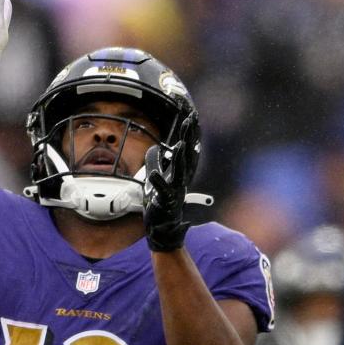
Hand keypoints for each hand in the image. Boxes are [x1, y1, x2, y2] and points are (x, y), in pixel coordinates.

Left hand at [143, 112, 199, 251]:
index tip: (191, 115)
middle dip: (189, 138)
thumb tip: (155, 147)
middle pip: (187, 155)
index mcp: (180, 172)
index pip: (187, 148)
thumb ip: (155, 162)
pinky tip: (152, 176)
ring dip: (179, 159)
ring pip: (180, 172)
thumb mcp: (155, 178)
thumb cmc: (161, 202)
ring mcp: (175, 191)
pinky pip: (162, 192)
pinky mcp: (165, 203)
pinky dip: (158, 183)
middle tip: (191, 121)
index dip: (189, 133)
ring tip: (179, 144)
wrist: (164, 229)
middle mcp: (181, 180)